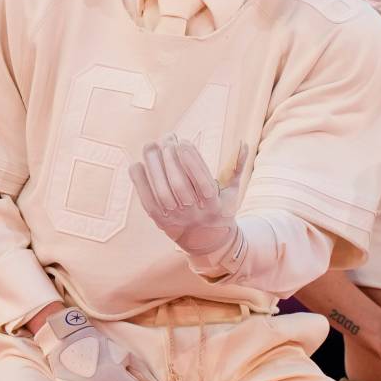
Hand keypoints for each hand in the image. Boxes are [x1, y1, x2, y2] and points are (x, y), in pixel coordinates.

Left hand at [128, 136, 246, 261]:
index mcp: (214, 205)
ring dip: (155, 167)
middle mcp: (195, 214)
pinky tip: (136, 164)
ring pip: (163, 192)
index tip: (183, 142)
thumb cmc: (220, 209)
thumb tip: (243, 144)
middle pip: (180, 185)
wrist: (208, 242)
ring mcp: (177, 219)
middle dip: (171, 159)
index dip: (191, 161)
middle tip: (166, 138)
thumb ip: (236, 167)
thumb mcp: (232, 191)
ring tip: (150, 145)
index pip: (202, 181)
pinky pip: (148, 202)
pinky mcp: (161, 222)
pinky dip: (141, 184)